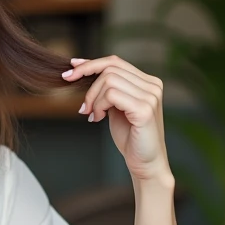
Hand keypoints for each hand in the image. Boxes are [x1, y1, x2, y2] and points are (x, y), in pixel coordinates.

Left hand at [62, 56, 171, 183]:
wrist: (145, 163)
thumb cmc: (130, 137)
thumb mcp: (116, 107)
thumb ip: (107, 89)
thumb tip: (80, 68)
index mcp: (148, 82)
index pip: (115, 62)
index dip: (91, 63)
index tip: (71, 69)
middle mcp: (153, 85)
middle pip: (110, 68)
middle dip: (89, 86)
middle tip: (83, 108)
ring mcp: (150, 96)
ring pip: (109, 80)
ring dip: (93, 99)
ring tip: (93, 115)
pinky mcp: (145, 109)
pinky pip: (111, 94)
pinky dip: (99, 105)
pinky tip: (98, 118)